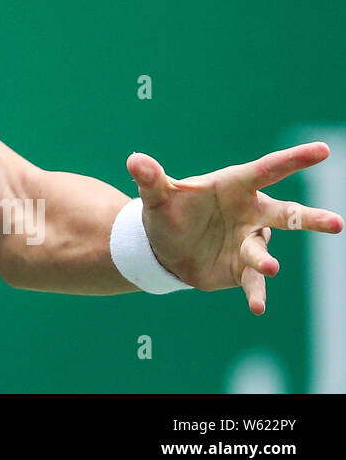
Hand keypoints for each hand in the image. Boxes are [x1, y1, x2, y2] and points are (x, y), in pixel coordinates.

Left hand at [129, 143, 343, 313]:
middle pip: (286, 213)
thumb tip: (135, 160)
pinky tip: (257, 308)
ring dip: (266, 259)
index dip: (294, 160)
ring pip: (264, 250)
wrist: (163, 247)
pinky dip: (255, 293)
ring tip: (269, 268)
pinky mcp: (241, 270)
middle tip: (336, 223)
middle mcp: (250, 214)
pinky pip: (252, 282)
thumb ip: (150, 178)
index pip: (267, 170)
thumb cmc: (169, 212)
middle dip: (311, 218)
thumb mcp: (157, 195)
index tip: (323, 151)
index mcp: (234, 187)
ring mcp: (249, 242)